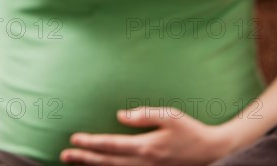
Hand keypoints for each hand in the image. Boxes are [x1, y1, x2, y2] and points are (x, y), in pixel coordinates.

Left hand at [60, 107, 231, 164]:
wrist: (212, 153)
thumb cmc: (191, 131)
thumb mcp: (170, 115)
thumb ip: (144, 114)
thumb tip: (120, 115)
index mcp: (146, 147)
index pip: (111, 145)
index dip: (91, 143)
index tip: (73, 139)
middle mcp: (143, 163)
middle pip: (107, 162)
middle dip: (84, 158)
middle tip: (64, 155)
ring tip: (74, 162)